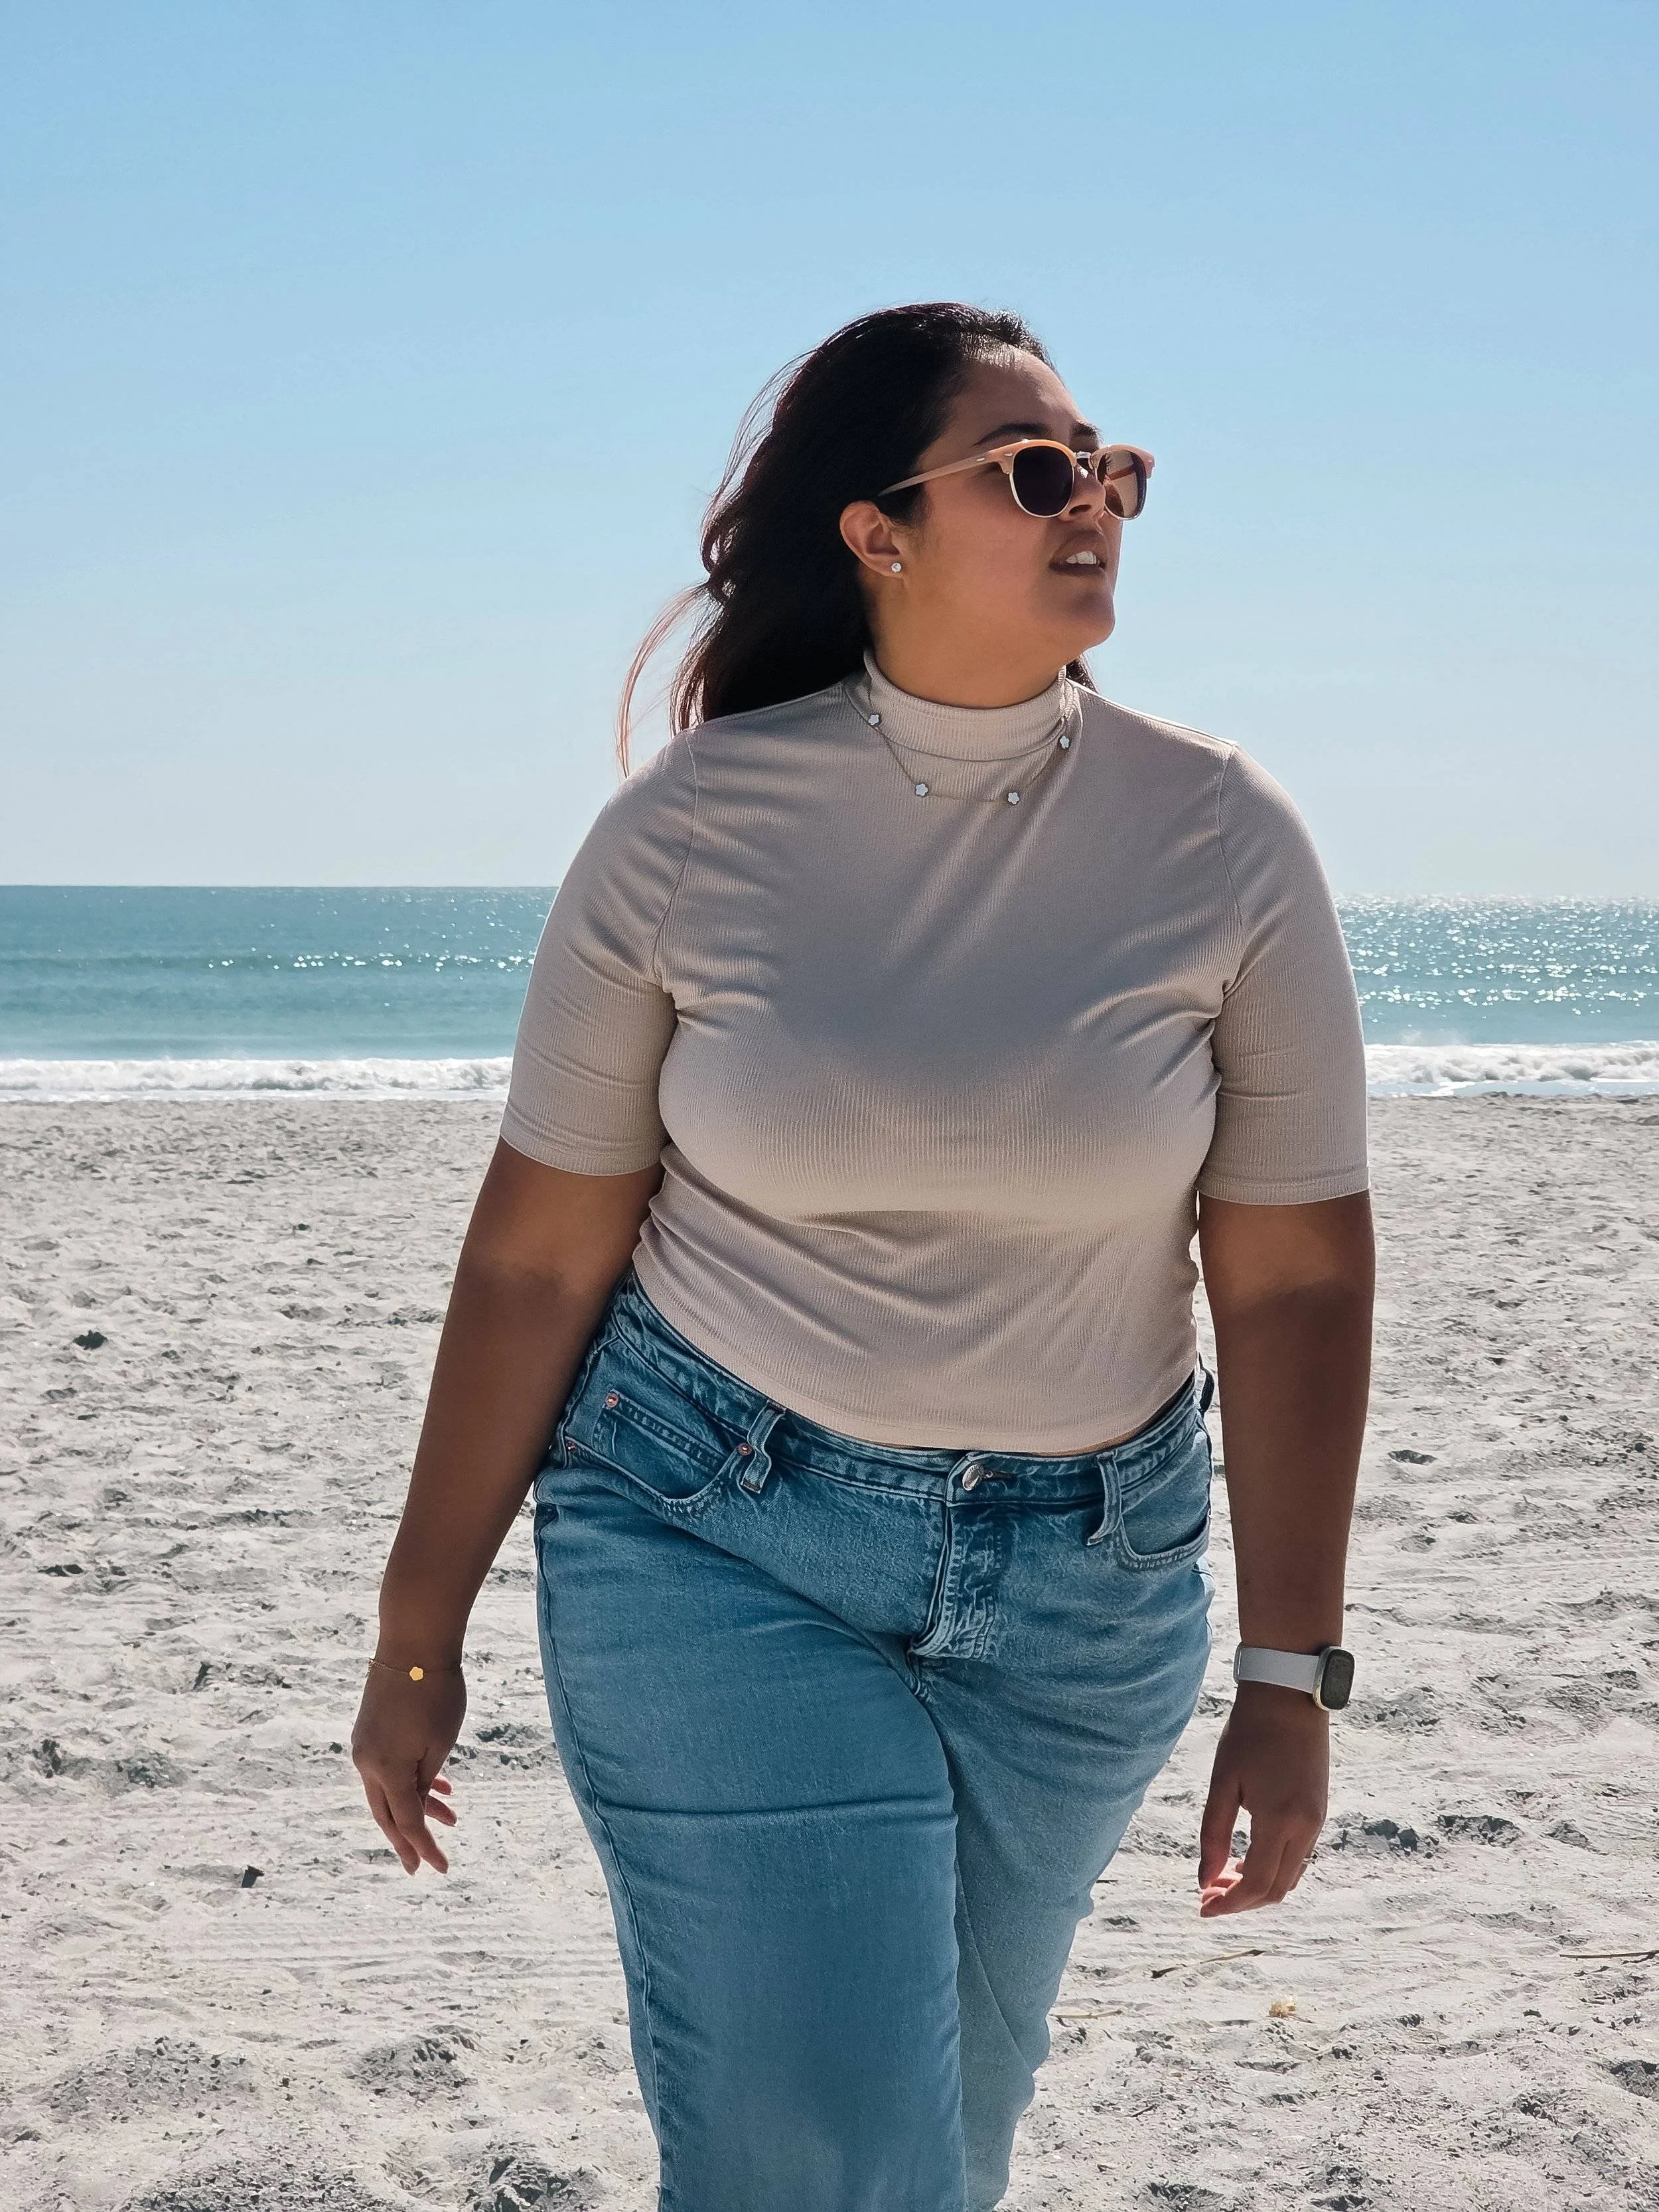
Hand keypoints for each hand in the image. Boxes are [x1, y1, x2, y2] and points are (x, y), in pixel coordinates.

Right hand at [351, 1663, 466, 1874]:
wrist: (413, 1642)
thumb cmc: (435, 1692)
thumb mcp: (439, 1744)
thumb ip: (425, 1781)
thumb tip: (417, 1804)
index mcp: (385, 1770)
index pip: (407, 1822)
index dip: (424, 1847)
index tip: (439, 1869)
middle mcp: (366, 1762)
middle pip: (387, 1813)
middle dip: (408, 1839)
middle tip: (421, 1864)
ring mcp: (365, 1744)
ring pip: (389, 1789)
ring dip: (417, 1805)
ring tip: (451, 1816)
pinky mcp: (370, 1728)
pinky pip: (388, 1766)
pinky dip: (410, 1780)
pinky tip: (439, 1785)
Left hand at [1197, 1682, 1328, 1916]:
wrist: (1288, 1697)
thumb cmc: (1249, 1734)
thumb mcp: (1223, 1782)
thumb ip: (1213, 1834)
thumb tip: (1205, 1879)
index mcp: (1281, 1821)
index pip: (1257, 1884)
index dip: (1230, 1903)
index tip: (1203, 1907)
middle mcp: (1306, 1828)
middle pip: (1277, 1888)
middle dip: (1242, 1900)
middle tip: (1208, 1895)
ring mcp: (1317, 1821)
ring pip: (1290, 1876)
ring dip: (1258, 1886)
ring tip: (1222, 1879)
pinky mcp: (1319, 1811)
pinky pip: (1298, 1857)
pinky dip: (1273, 1868)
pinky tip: (1246, 1859)